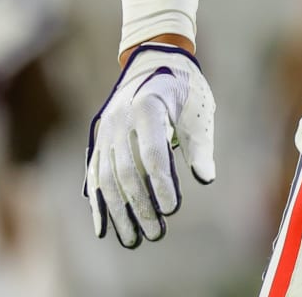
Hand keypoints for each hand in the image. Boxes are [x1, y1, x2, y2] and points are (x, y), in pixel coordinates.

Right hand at [84, 44, 215, 247]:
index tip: (173, 208)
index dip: (161, 183)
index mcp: (148, 106)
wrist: (155, 61)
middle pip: (127, 171)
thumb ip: (200, 145)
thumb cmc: (185, 88)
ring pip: (108, 179)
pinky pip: (95, 176)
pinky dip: (99, 203)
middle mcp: (120, 120)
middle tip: (157, 233)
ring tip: (134, 240)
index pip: (152, 152)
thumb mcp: (199, 110)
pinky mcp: (99, 142)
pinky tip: (104, 228)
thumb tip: (205, 178)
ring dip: (120, 212)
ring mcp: (106, 132)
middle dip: (141, 205)